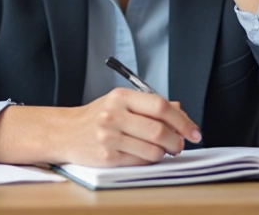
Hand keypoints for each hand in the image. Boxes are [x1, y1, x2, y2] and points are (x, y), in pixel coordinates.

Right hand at [56, 88, 201, 166]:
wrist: (65, 132)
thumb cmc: (97, 116)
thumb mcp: (121, 102)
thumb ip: (150, 105)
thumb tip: (180, 110)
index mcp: (121, 97)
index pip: (161, 107)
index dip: (183, 121)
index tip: (194, 131)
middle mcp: (114, 115)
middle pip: (159, 130)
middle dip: (177, 141)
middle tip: (179, 144)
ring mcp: (109, 137)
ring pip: (152, 150)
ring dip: (164, 153)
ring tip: (161, 150)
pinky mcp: (106, 157)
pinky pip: (140, 161)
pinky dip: (149, 159)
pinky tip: (144, 154)